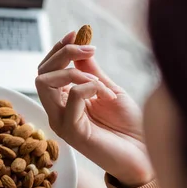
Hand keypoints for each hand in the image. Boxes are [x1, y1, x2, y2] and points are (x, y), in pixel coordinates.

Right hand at [35, 31, 153, 187]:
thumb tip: (80, 44)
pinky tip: (105, 95)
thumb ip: (90, 71)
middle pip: (40, 73)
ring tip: (99, 81)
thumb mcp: (108, 89)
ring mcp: (61, 122)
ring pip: (45, 83)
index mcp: (63, 100)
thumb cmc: (129, 125)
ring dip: (73, 73)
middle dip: (63, 54)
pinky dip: (88, 87)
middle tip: (89, 50)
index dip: (58, 49)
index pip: (47, 70)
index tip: (76, 33)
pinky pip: (70, 98)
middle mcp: (56, 111)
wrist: (145, 154)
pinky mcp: (72, 132)